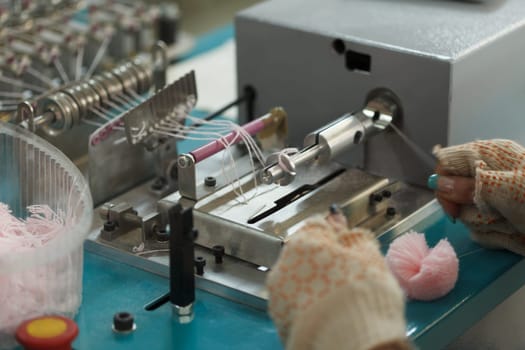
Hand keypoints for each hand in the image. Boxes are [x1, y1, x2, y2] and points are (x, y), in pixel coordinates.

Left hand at [266, 213, 407, 349]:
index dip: (334, 232)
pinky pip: (296, 306)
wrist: (351, 343)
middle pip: (304, 255)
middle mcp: (282, 266)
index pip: (316, 226)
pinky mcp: (280, 323)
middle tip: (349, 273)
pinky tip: (329, 314)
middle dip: (323, 260)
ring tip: (340, 298)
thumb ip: (353, 236)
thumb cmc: (362, 296)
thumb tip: (338, 220)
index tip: (346, 238)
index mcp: (302, 243)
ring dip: (313, 284)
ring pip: (297, 282)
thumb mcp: (369, 256)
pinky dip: (309, 307)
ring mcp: (278, 297)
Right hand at [431, 139, 524, 254]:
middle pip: (452, 195)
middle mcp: (487, 176)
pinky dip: (499, 237)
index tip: (453, 206)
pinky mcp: (500, 221)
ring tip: (514, 223)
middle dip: (472, 210)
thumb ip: (468, 186)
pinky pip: (482, 233)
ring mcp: (493, 200)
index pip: (446, 162)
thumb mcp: (505, 189)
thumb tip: (438, 183)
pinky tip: (516, 232)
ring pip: (467, 217)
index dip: (444, 184)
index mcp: (489, 156)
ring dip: (490, 225)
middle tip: (497, 214)